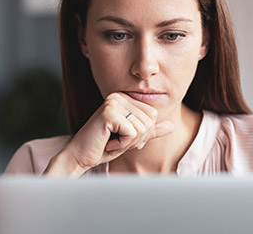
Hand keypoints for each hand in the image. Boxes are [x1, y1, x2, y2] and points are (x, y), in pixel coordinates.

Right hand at [44, 92, 173, 176]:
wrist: (79, 156)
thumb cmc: (104, 146)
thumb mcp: (131, 138)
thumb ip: (150, 131)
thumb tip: (172, 126)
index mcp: (125, 97)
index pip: (153, 114)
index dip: (142, 132)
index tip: (123, 136)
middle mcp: (118, 95)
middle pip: (149, 120)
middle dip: (136, 138)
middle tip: (117, 141)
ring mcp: (113, 102)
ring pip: (142, 128)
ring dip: (128, 142)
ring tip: (111, 142)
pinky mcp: (109, 113)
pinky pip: (133, 133)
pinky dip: (122, 144)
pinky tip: (108, 143)